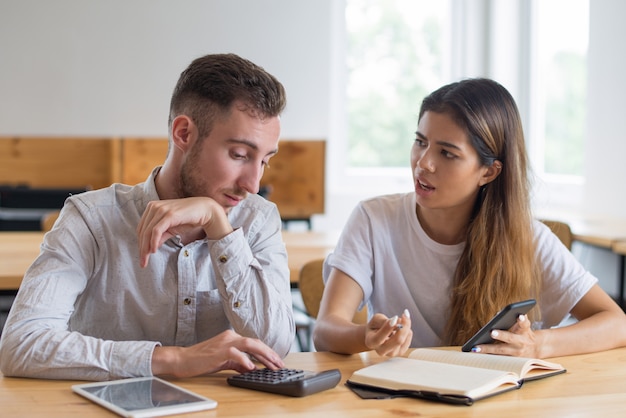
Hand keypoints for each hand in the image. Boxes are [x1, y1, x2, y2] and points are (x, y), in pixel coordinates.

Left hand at [137, 197, 232, 266]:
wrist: (205, 211)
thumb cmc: (188, 218)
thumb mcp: (171, 229)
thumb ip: (160, 236)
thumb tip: (150, 248)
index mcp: (152, 207)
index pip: (141, 228)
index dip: (140, 243)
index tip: (142, 256)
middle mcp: (154, 206)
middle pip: (142, 231)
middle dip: (141, 248)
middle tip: (142, 262)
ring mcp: (161, 209)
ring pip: (147, 232)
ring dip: (145, 248)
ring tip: (146, 260)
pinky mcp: (169, 214)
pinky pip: (156, 231)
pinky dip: (153, 242)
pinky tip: (154, 251)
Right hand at [152, 330, 284, 377]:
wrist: (183, 359)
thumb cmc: (202, 360)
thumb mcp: (224, 361)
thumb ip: (238, 363)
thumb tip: (251, 368)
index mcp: (232, 337)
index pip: (254, 343)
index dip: (267, 352)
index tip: (277, 361)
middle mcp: (230, 336)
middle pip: (255, 342)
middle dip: (270, 354)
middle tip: (280, 364)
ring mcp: (225, 342)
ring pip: (249, 344)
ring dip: (263, 355)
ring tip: (272, 365)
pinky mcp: (219, 350)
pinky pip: (235, 354)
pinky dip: (245, 360)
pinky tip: (252, 368)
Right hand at [364, 309, 411, 356]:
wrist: (376, 336)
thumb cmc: (375, 326)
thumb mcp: (375, 319)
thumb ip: (384, 320)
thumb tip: (398, 322)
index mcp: (371, 342)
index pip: (380, 337)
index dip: (389, 327)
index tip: (396, 316)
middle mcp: (381, 351)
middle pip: (397, 340)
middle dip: (404, 326)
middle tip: (405, 314)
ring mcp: (391, 353)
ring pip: (404, 339)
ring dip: (405, 327)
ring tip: (400, 320)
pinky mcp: (400, 352)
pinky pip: (408, 339)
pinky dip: (407, 331)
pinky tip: (402, 328)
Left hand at [472, 315, 538, 356]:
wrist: (536, 349)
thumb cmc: (524, 333)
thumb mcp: (523, 325)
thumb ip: (514, 319)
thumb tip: (498, 314)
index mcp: (525, 331)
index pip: (525, 324)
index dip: (522, 320)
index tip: (520, 315)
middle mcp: (521, 342)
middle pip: (510, 338)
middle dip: (501, 335)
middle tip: (492, 332)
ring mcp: (516, 352)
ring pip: (501, 350)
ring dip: (488, 349)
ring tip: (476, 347)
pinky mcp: (511, 359)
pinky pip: (497, 357)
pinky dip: (487, 355)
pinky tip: (476, 352)